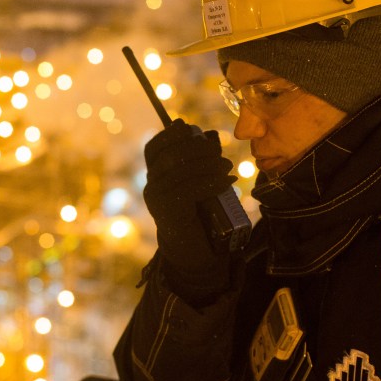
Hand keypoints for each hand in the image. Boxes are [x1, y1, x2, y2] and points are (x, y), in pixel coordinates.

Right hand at [143, 119, 237, 301]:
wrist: (194, 251)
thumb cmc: (199, 214)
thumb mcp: (196, 184)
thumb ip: (198, 164)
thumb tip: (208, 137)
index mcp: (155, 176)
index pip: (155, 148)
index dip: (171, 135)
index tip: (189, 129)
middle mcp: (152, 185)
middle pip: (172, 155)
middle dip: (198, 149)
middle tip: (220, 154)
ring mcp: (158, 198)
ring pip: (183, 171)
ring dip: (209, 165)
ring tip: (228, 168)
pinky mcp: (168, 211)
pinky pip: (190, 188)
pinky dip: (211, 182)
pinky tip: (226, 181)